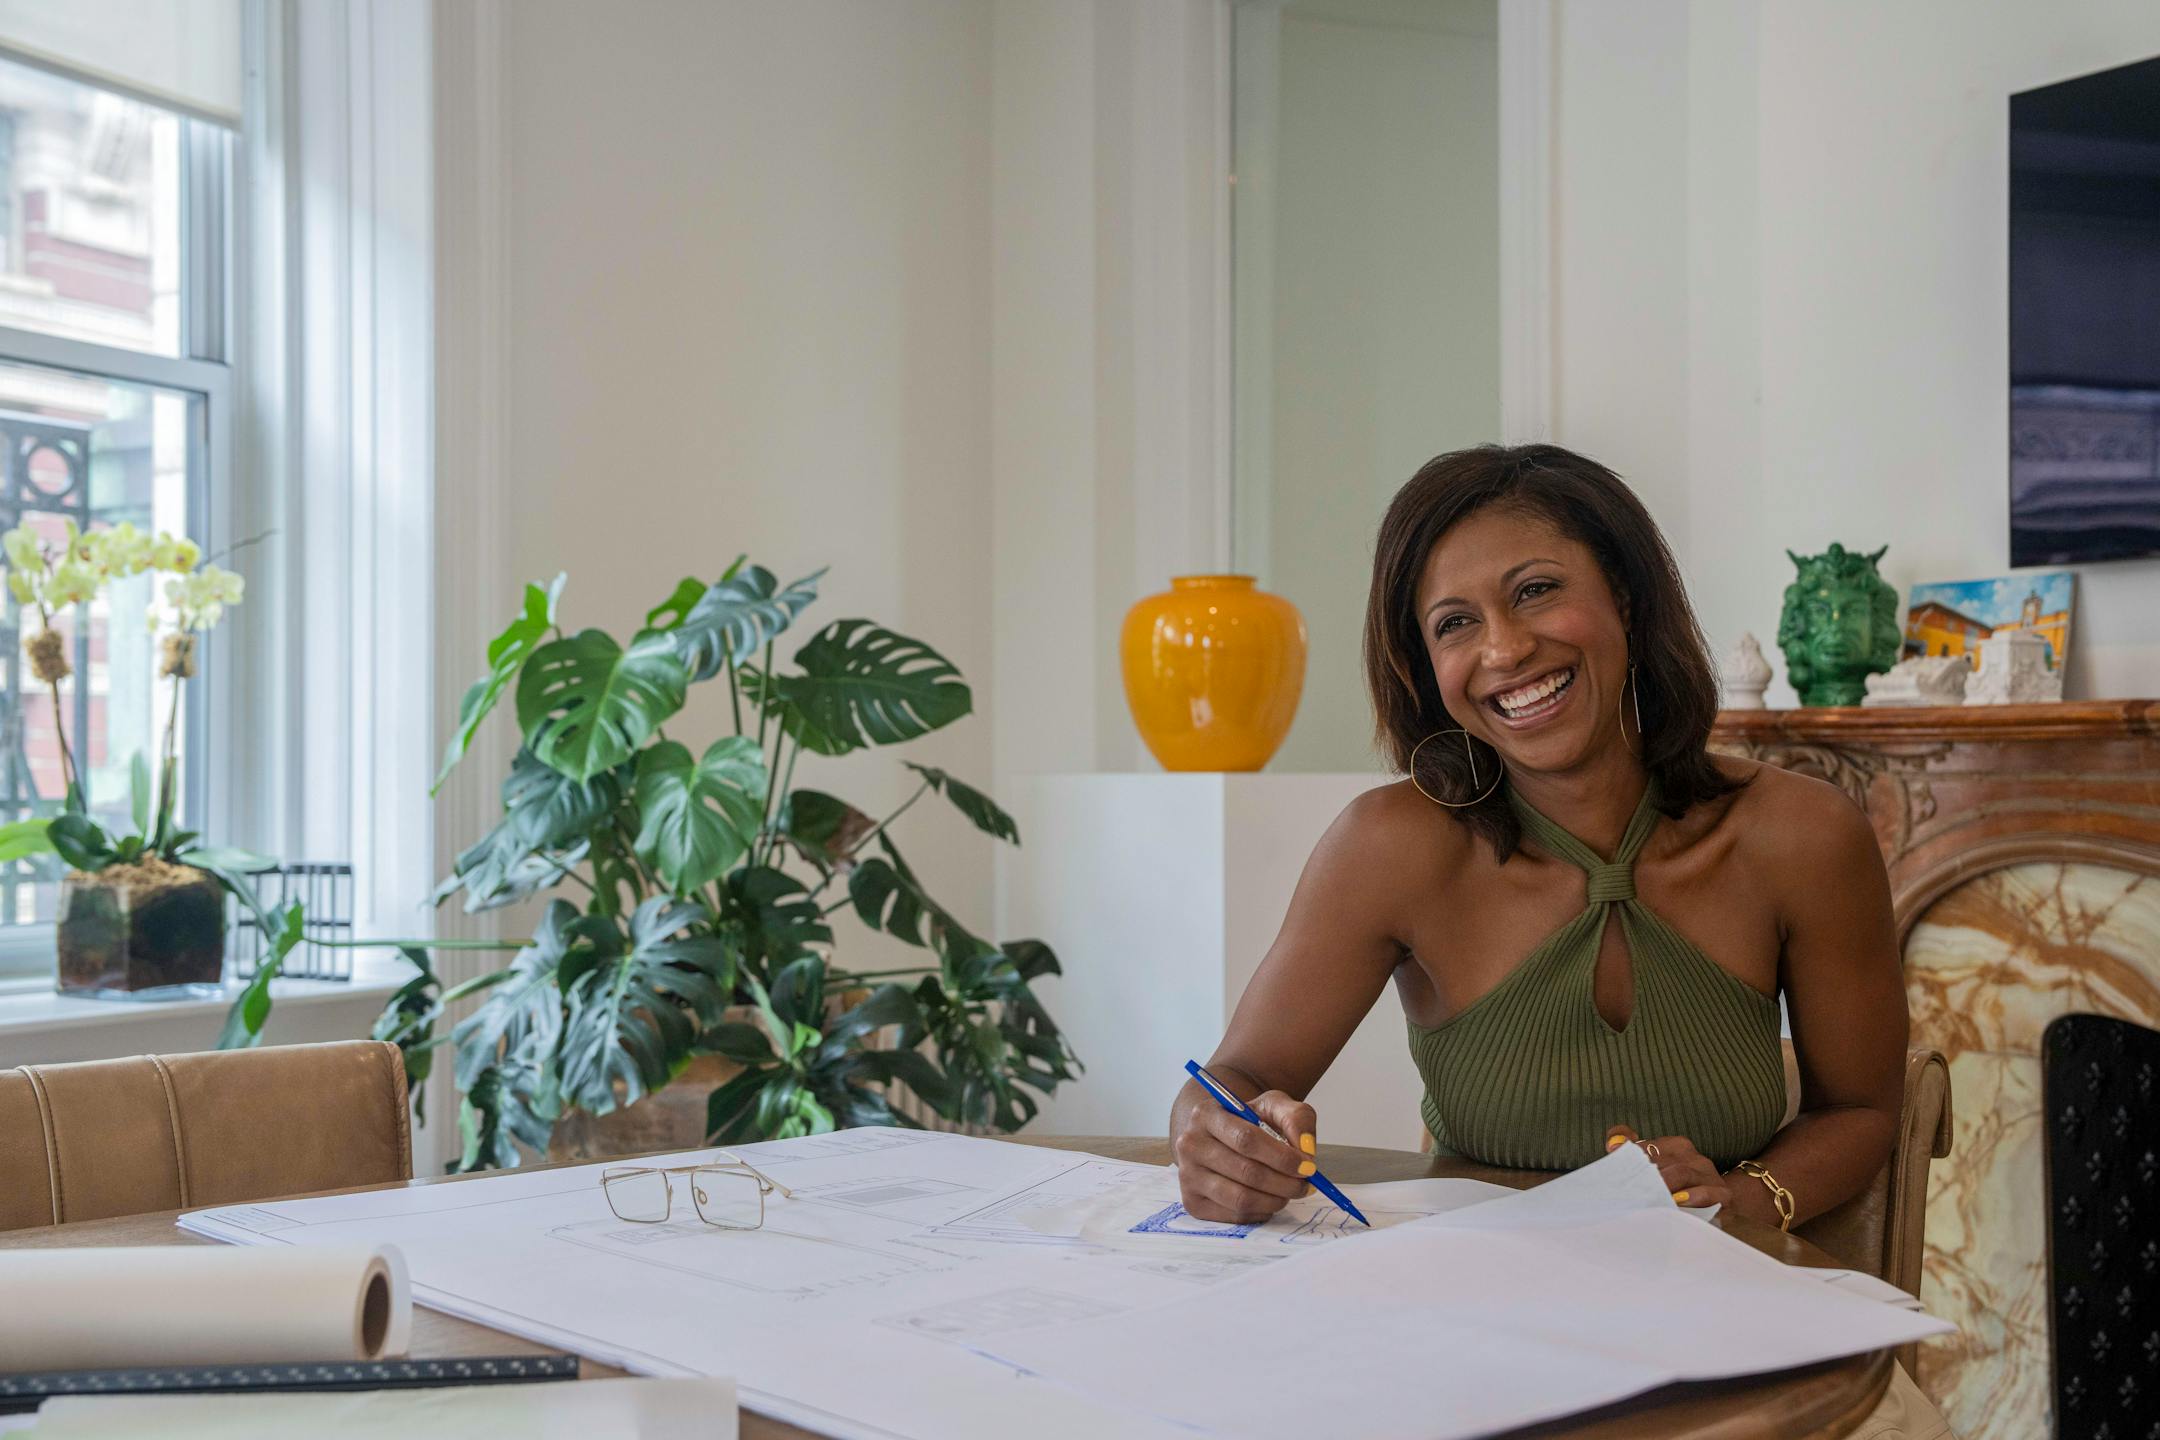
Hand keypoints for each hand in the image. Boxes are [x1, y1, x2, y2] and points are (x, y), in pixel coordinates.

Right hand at [1172, 1087, 1317, 1222]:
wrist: (1219, 1137)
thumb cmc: (1248, 1121)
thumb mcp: (1274, 1106)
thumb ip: (1297, 1118)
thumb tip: (1306, 1148)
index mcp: (1206, 1114)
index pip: (1247, 1140)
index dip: (1282, 1157)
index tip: (1308, 1166)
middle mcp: (1189, 1145)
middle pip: (1246, 1172)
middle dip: (1284, 1182)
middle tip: (1305, 1185)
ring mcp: (1188, 1176)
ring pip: (1240, 1198)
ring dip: (1275, 1200)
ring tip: (1290, 1192)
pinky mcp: (1193, 1203)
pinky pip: (1235, 1215)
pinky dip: (1261, 1211)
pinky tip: (1268, 1199)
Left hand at [1603, 1125, 1732, 1209]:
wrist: (1723, 1204)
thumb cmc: (1680, 1189)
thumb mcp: (1657, 1170)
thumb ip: (1631, 1152)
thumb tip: (1613, 1145)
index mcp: (1675, 1146)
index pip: (1645, 1147)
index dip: (1629, 1158)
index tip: (1615, 1169)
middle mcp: (1692, 1156)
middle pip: (1661, 1160)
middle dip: (1643, 1176)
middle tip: (1627, 1191)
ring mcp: (1709, 1174)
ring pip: (1681, 1172)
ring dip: (1663, 1185)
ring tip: (1648, 1197)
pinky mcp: (1724, 1195)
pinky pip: (1709, 1193)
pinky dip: (1693, 1197)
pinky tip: (1679, 1202)